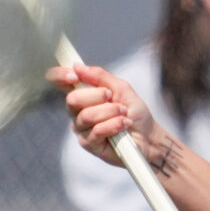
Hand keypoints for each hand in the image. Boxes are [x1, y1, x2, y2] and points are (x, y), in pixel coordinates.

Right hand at [50, 63, 164, 167]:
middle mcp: (77, 111)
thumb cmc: (135, 113)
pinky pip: (96, 131)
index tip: (74, 75)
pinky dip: (113, 125)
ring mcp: (81, 128)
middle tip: (112, 98)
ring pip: (86, 116)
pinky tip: (123, 124)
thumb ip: (100, 77)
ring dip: (110, 112)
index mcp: (83, 94)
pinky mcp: (88, 143)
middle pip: (72, 99)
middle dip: (97, 96)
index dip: (61, 76)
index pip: (61, 82)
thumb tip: (78, 67)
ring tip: (124, 113)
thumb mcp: (122, 88)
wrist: (149, 136)